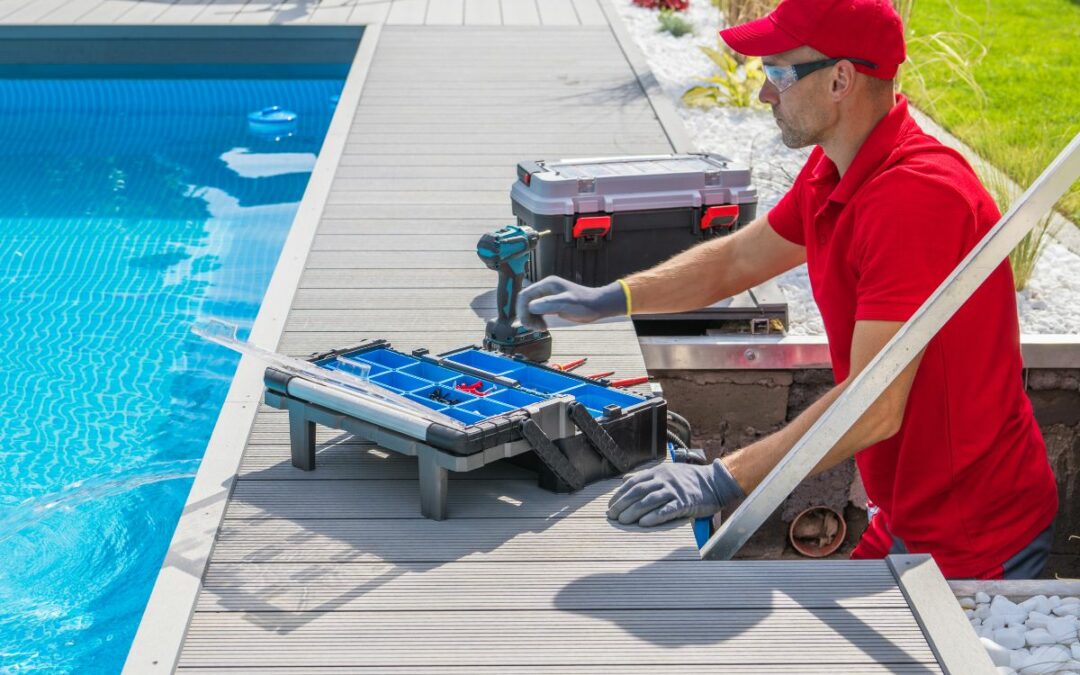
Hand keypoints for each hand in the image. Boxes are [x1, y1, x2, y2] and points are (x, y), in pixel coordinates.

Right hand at [516, 276, 627, 331]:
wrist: (597, 305)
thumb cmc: (584, 304)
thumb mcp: (566, 303)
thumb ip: (548, 304)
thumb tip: (530, 307)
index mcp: (547, 284)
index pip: (524, 295)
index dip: (522, 310)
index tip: (528, 324)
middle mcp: (545, 288)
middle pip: (525, 301)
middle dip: (526, 316)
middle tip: (535, 329)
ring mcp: (548, 296)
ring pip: (530, 307)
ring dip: (531, 319)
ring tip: (541, 329)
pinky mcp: (551, 304)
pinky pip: (537, 311)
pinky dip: (537, 320)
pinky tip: (544, 327)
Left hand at [606, 459, 744, 526]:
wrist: (715, 482)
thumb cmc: (689, 479)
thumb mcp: (666, 471)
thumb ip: (645, 476)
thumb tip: (624, 480)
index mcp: (658, 472)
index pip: (634, 482)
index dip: (620, 494)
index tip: (611, 505)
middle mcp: (664, 479)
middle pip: (638, 492)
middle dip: (623, 504)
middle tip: (612, 515)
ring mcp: (674, 490)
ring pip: (649, 501)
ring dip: (634, 511)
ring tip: (623, 521)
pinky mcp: (684, 502)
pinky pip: (667, 510)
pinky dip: (654, 517)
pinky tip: (644, 523)